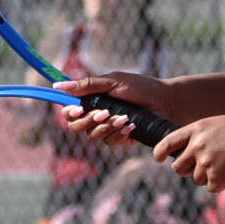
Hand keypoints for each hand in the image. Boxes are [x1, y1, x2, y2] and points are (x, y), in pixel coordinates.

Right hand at [60, 71, 177, 145]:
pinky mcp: (120, 138)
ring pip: (93, 136)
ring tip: (124, 117)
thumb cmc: (141, 87)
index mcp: (91, 99)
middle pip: (75, 127)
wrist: (167, 102)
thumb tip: (57, 87)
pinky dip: (119, 133)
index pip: (69, 110)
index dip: (68, 112)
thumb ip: (87, 85)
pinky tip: (132, 125)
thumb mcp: (113, 82)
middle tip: (104, 113)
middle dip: (88, 121)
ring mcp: (107, 128)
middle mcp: (96, 115)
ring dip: (106, 127)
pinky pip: (110, 142)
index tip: (77, 109)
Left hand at [154, 115, 224, 192]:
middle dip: (186, 169)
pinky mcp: (216, 180)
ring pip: (195, 179)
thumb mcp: (216, 125)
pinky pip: (210, 186)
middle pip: (178, 167)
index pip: (168, 143)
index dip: (160, 152)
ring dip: (206, 175)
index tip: (157, 158)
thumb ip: (198, 136)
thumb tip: (183, 153)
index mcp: (196, 130)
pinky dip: (219, 182)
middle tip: (200, 166)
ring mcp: (206, 165)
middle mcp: (197, 147)